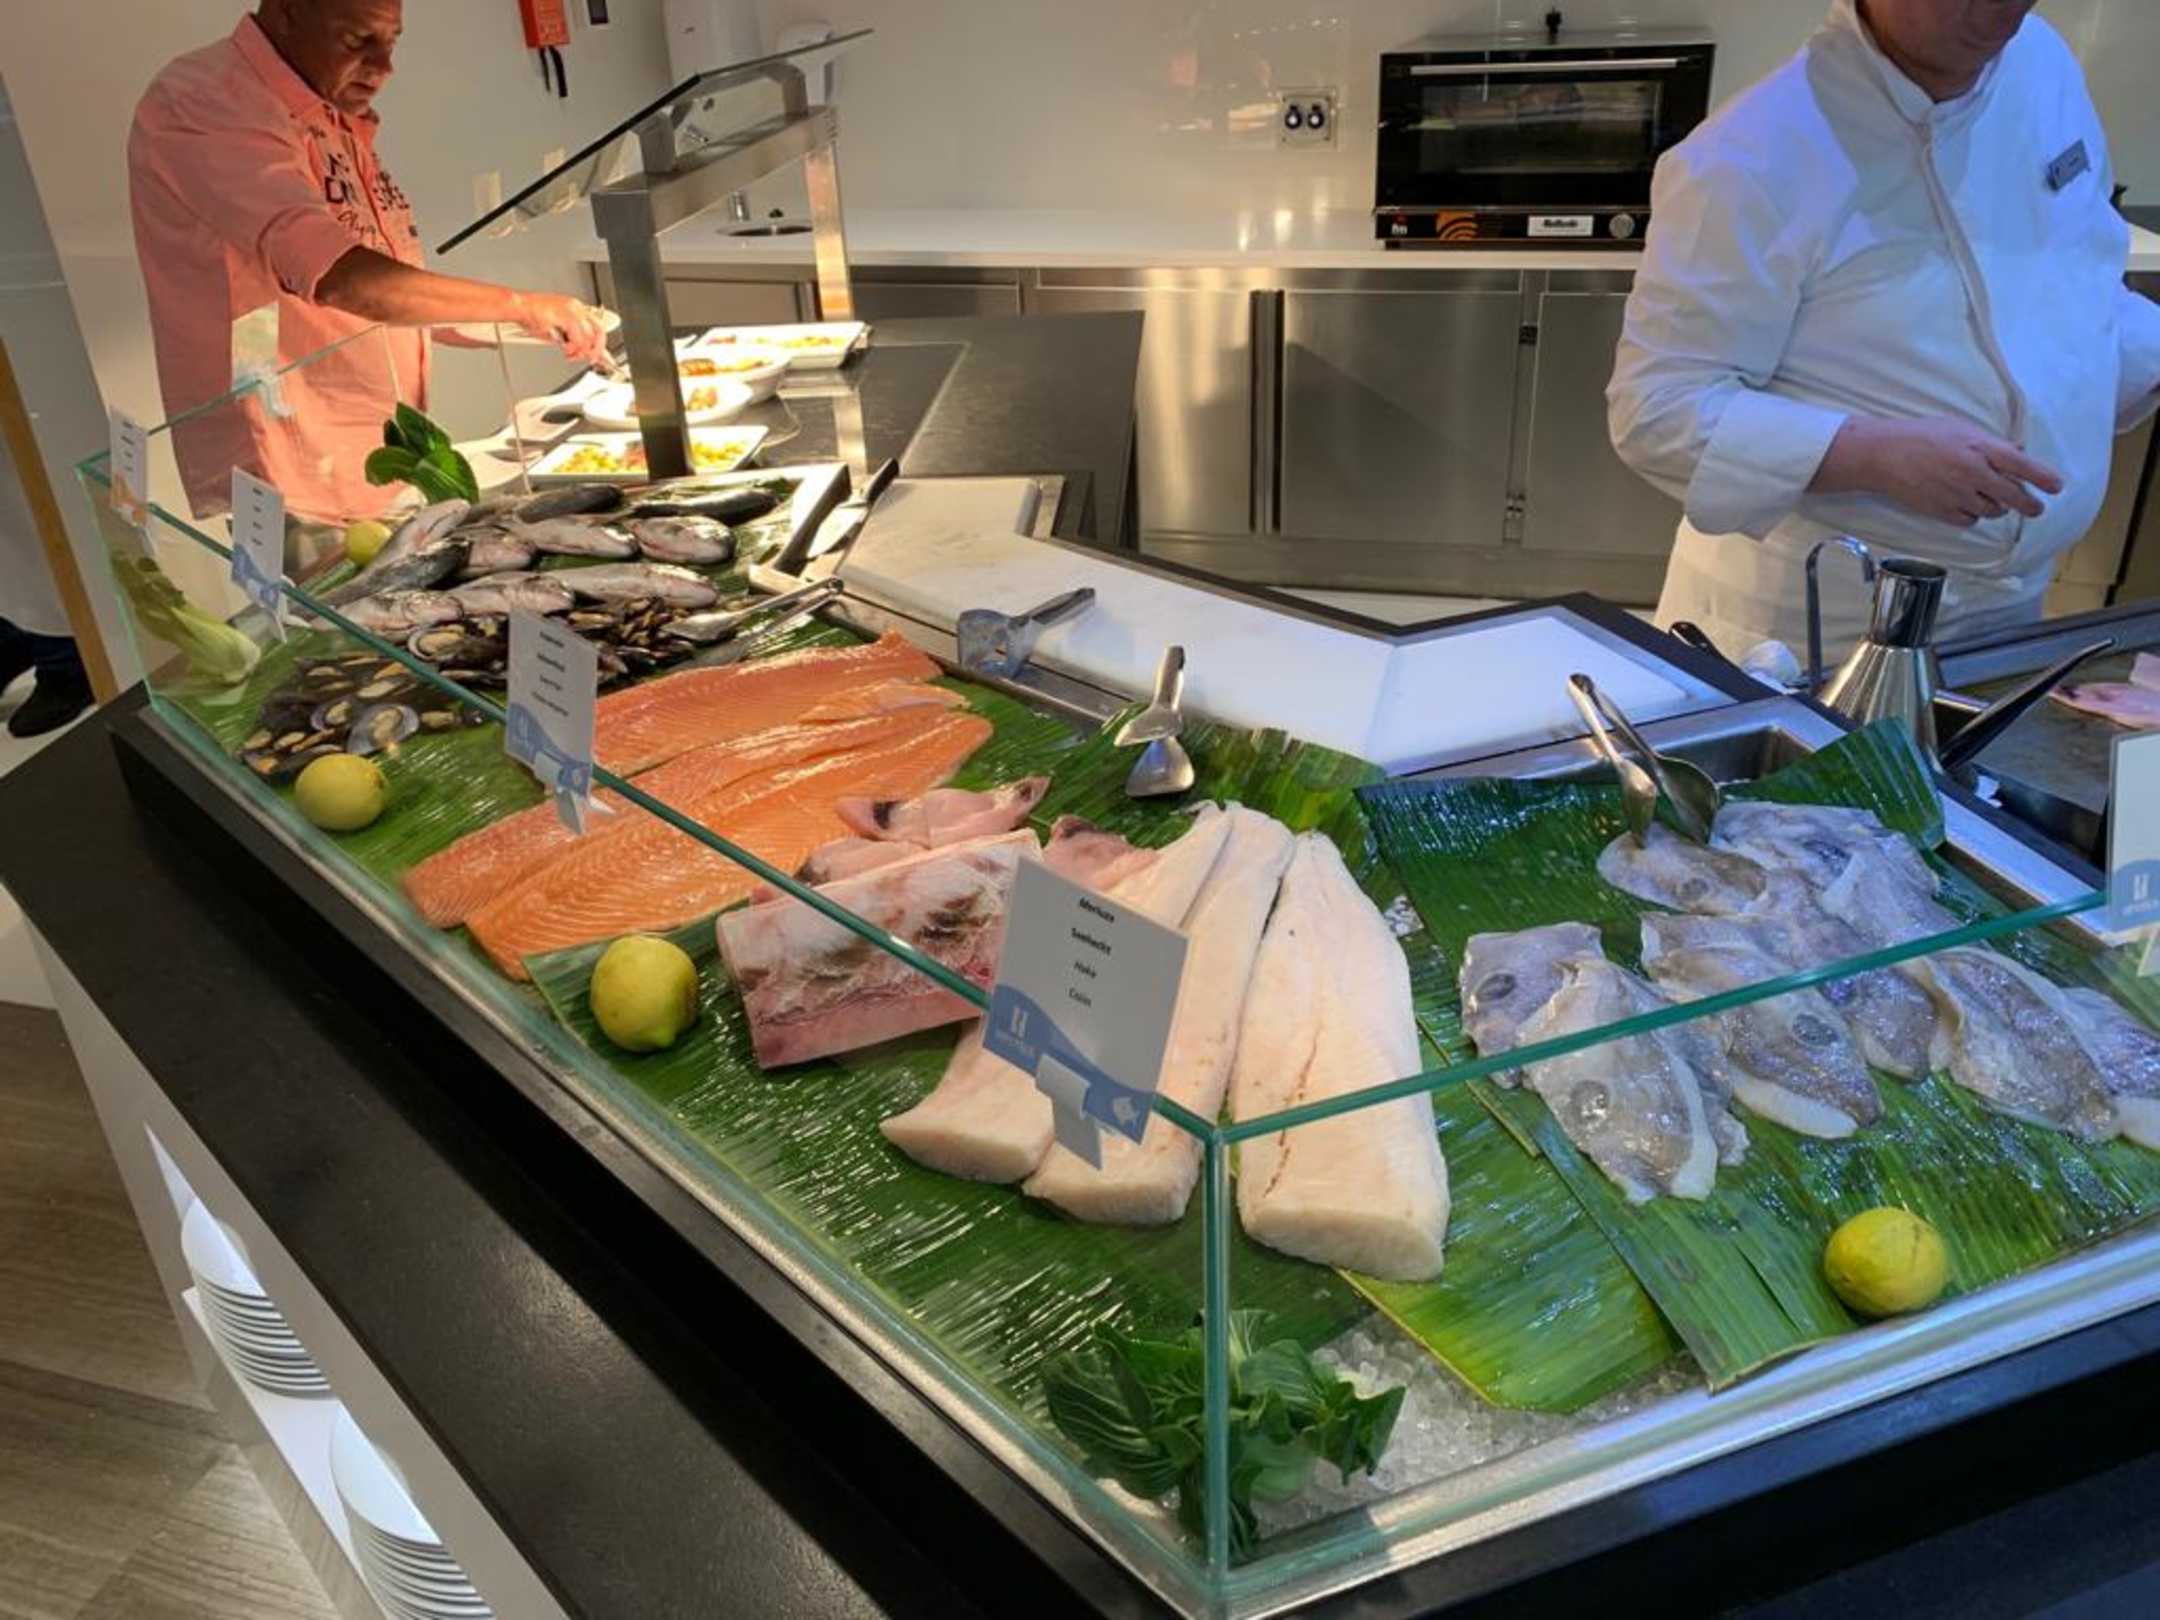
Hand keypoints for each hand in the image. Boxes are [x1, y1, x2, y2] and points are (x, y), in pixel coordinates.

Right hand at [513, 292, 612, 365]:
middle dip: (596, 350)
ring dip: (581, 351)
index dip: (600, 345)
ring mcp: (573, 310)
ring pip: (589, 337)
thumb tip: (581, 352)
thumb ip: (571, 341)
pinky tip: (566, 351)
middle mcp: (577, 307)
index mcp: (576, 308)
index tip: (602, 357)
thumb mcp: (556, 333)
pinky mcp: (566, 316)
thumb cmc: (532, 317)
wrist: (519, 308)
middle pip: (599, 331)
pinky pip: (578, 338)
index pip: (597, 327)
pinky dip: (573, 348)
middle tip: (591, 360)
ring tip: (571, 355)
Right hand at [1815, 417, 2064, 527]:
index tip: (2056, 487)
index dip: (2043, 478)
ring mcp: (1956, 494)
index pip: (2022, 465)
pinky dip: (1973, 515)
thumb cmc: (1921, 436)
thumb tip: (2015, 454)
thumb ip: (1989, 443)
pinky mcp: (1941, 510)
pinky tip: (1967, 505)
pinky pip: (1969, 520)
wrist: (1882, 455)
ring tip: (1990, 499)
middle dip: (2030, 504)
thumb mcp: (1959, 428)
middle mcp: (1972, 472)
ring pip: (1993, 510)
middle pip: (2013, 496)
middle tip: (2035, 508)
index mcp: (1980, 447)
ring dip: (1998, 507)